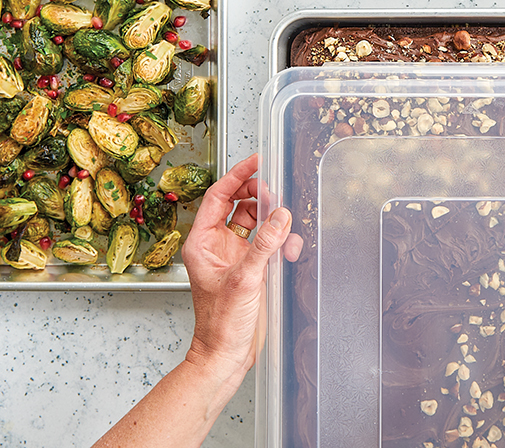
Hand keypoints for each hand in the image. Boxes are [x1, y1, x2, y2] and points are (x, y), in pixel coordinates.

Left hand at [181, 154, 302, 381]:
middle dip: (262, 199)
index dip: (238, 176)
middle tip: (278, 196)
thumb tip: (281, 214)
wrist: (226, 355)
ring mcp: (234, 254)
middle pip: (240, 204)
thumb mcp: (244, 279)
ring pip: (257, 221)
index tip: (257, 161)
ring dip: (275, 223)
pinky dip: (281, 241)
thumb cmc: (220, 324)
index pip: (219, 196)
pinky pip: (268, 240)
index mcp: (202, 242)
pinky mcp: (251, 265)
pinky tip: (289, 251)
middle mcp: (217, 244)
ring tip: (286, 232)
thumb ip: (265, 244)